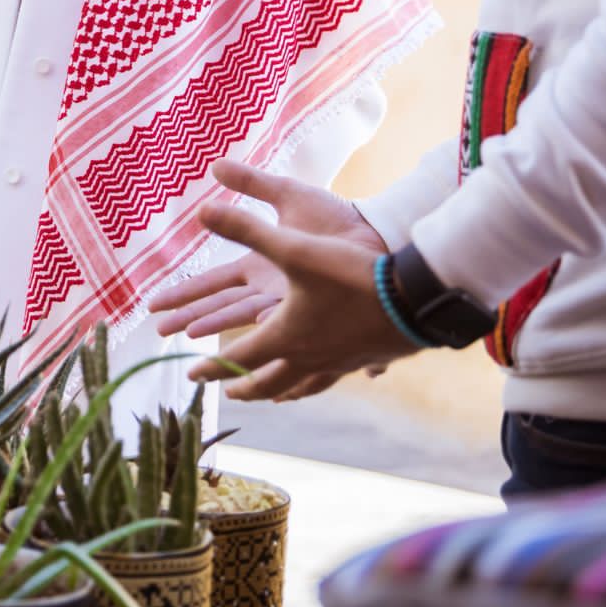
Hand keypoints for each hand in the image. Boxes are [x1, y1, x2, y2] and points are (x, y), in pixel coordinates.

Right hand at [152, 161, 387, 338]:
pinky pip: (282, 325)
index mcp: (259, 264)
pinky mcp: (313, 311)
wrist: (378, 234)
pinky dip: (264, 335)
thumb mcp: (287, 194)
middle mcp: (269, 289)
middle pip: (219, 307)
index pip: (212, 283)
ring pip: (243, 320)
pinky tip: (247, 347)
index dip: (184, 293)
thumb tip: (216, 164)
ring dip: (216, 329)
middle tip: (158, 331)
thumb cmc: (335, 217)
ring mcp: (289, 303)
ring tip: (189, 341)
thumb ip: (251, 182)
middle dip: (187, 318)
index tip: (155, 304)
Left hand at [187, 171, 421, 401]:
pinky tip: (325, 375)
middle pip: (267, 382)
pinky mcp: (361, 358)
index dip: (212, 365)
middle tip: (227, 393)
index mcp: (283, 336)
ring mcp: (337, 363)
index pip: (238, 358)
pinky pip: (331, 378)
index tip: (192, 373)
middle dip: (244, 387)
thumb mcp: (292, 247)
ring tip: (275, 396)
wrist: (413, 298)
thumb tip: (202, 210)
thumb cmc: (349, 275)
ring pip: (301, 386)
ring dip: (281, 391)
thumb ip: (246, 228)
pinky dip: (316, 382)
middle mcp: (307, 358)